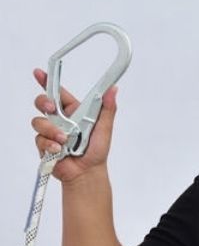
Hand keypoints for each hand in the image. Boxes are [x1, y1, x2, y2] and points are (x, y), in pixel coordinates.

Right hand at [31, 68, 117, 182]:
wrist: (87, 173)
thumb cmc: (97, 151)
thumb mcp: (105, 128)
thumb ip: (107, 109)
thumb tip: (113, 90)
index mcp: (73, 112)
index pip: (58, 93)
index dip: (47, 81)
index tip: (39, 73)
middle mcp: (60, 119)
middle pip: (42, 103)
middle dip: (44, 103)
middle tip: (51, 109)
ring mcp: (50, 131)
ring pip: (39, 121)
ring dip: (52, 131)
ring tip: (65, 141)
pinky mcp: (44, 144)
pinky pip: (39, 139)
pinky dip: (50, 144)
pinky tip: (59, 151)